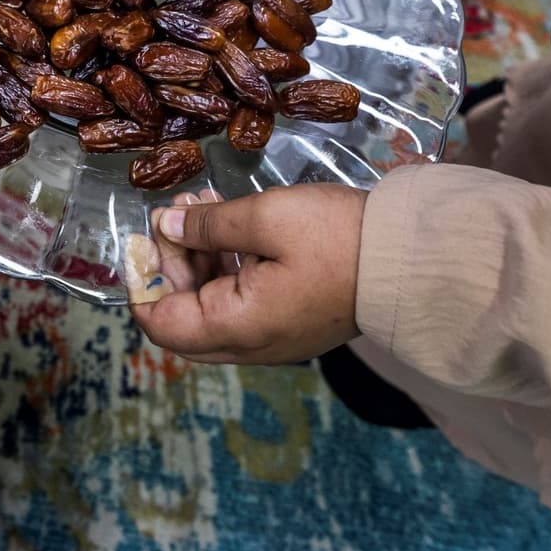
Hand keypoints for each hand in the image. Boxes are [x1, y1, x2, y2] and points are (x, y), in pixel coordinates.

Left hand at [132, 184, 366, 364]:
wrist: (410, 261)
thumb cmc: (337, 238)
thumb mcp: (264, 218)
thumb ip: (207, 226)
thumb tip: (164, 227)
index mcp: (237, 327)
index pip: (161, 326)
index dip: (141, 282)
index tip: (139, 238)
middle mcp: (251, 344)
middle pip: (183, 319)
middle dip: (168, 266)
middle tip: (170, 218)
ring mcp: (275, 337)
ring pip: (212, 307)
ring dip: (197, 260)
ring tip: (196, 207)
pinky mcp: (294, 321)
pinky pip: (242, 302)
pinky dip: (226, 266)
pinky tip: (227, 224)